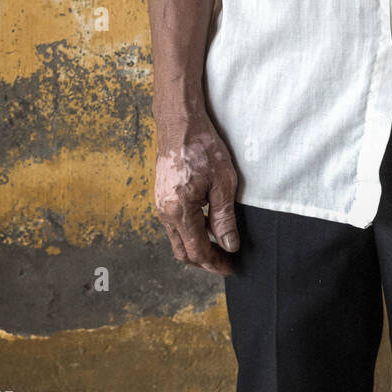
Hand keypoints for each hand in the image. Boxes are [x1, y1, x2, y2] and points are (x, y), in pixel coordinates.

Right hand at [154, 110, 239, 274]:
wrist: (180, 123)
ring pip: (177, 239)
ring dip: (196, 247)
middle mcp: (165, 211)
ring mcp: (160, 204)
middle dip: (204, 261)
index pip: (197, 250)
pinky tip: (207, 225)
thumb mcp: (223, 182)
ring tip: (219, 245)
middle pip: (182, 251)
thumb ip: (224, 217)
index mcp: (180, 210)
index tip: (230, 268)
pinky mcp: (161, 196)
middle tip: (226, 262)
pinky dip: (190, 232)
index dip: (215, 263)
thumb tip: (230, 245)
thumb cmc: (203, 147)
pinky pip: (174, 224)